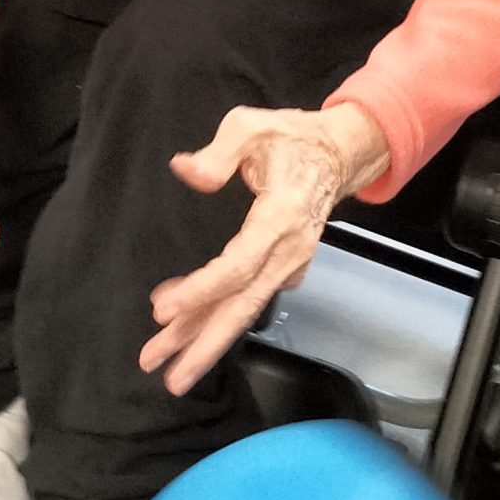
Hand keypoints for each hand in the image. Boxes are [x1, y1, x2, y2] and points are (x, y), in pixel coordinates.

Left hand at [140, 101, 391, 395]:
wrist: (337, 153)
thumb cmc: (291, 137)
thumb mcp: (250, 126)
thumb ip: (218, 153)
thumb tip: (186, 170)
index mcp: (280, 217)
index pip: (238, 266)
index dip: (201, 291)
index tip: (162, 309)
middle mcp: (288, 251)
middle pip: (243, 306)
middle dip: (203, 343)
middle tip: (165, 372)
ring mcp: (289, 264)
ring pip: (244, 309)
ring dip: (205, 340)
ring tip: (168, 367)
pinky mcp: (283, 269)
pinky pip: (247, 299)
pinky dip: (216, 318)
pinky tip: (186, 333)